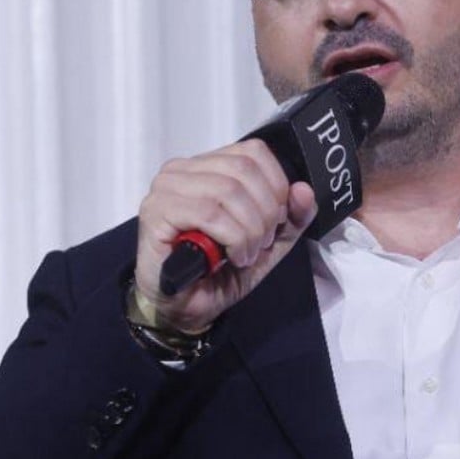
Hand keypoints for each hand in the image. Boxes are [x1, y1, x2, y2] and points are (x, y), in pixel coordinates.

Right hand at [131, 140, 317, 333]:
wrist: (186, 306)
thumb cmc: (220, 268)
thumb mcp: (270, 241)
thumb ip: (293, 216)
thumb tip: (303, 190)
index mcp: (209, 166)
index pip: (253, 152)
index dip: (276, 185)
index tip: (278, 219)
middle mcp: (183, 170)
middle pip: (244, 170)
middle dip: (265, 212)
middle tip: (261, 242)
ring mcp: (166, 188)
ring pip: (228, 191)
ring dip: (249, 229)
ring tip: (246, 253)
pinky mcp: (156, 211)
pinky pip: (209, 213)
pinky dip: (232, 238)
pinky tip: (231, 257)